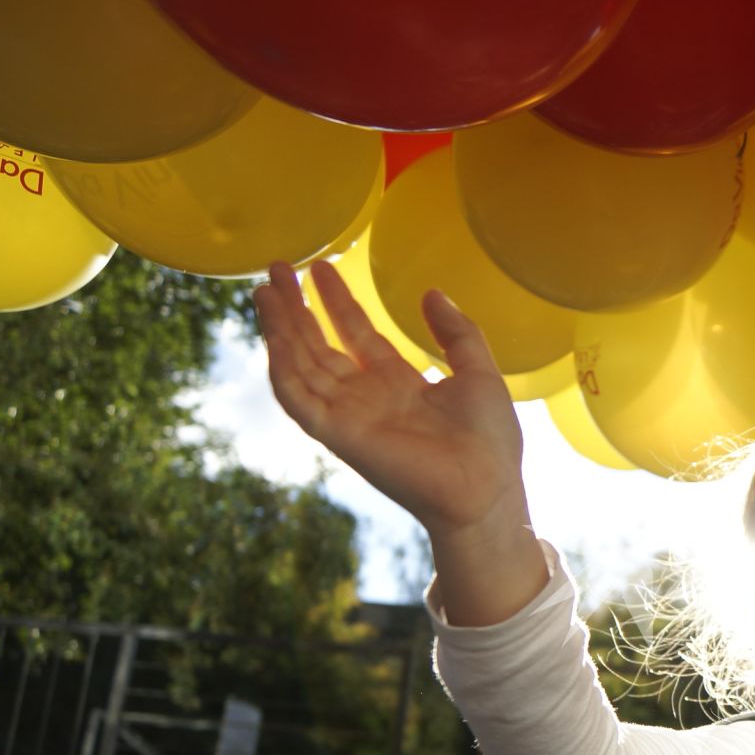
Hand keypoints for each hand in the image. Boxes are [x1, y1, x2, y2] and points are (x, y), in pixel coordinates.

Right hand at [254, 260, 527, 543]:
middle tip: (277, 267)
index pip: (357, 335)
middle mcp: (367, 397)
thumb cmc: (489, 440)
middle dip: (297, 308)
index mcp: (398, 383)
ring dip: (281, 328)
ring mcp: (349, 415)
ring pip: (302, 365)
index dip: (337, 302)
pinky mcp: (338, 434)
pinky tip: (273, 337)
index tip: (319, 269)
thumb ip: (456, 333)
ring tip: (264, 289)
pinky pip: (299, 399)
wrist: (485, 487)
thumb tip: (431, 292)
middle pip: (320, 345)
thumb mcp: (478, 373)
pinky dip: (282, 368)